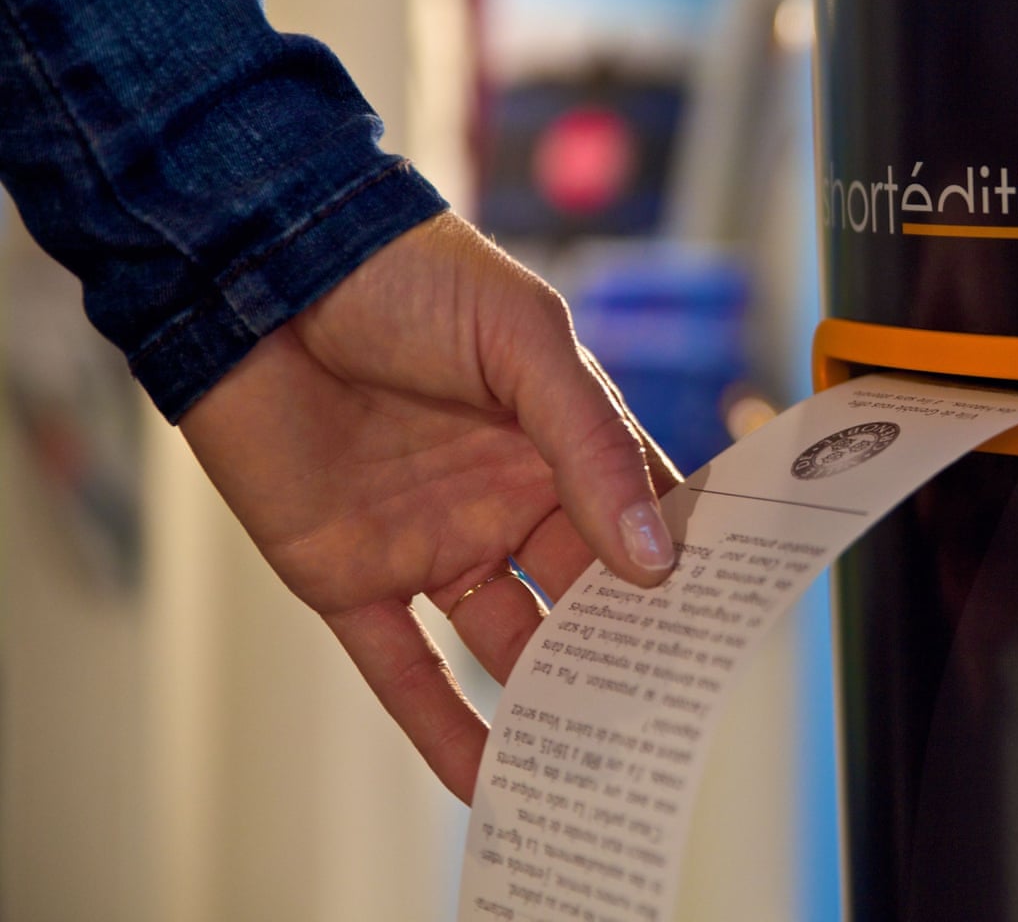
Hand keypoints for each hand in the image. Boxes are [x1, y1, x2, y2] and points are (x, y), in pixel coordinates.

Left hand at [178, 212, 677, 801]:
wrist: (255, 269)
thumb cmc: (404, 278)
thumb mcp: (524, 342)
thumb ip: (589, 447)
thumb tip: (655, 559)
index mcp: (559, 440)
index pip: (642, 519)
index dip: (685, 568)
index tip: (729, 625)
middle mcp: (505, 499)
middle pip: (585, 596)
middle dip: (628, 651)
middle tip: (673, 715)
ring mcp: (433, 541)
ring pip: (508, 644)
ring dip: (551, 701)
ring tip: (600, 760)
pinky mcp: (351, 578)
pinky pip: (403, 669)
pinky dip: (444, 728)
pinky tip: (490, 781)